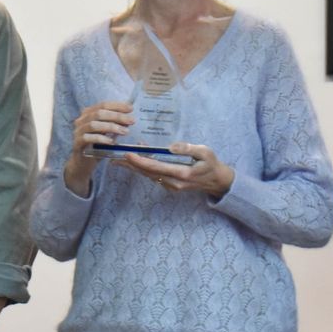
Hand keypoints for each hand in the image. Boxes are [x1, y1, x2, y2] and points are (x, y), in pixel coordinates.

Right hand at [63, 101, 134, 196]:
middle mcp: (81, 120)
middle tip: (131, 121)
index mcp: (88, 114)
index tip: (130, 109)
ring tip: (125, 132)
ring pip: (93, 125)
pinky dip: (101, 139)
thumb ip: (116, 125)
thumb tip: (129, 119)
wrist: (83, 163)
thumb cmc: (96, 146)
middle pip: (99, 113)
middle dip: (117, 116)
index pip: (103, 105)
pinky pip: (88, 138)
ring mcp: (77, 131)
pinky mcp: (77, 143)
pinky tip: (112, 142)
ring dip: (111, 127)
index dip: (117, 106)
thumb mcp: (108, 133)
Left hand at [120, 143, 234, 197]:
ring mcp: (171, 185)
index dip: (140, 161)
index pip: (156, 167)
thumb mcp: (205, 152)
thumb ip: (188, 148)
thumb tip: (170, 146)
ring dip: (135, 168)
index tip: (128, 154)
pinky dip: (144, 169)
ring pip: (149, 176)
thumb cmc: (211, 164)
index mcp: (182, 173)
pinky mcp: (170, 185)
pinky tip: (137, 161)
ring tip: (120, 159)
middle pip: (148, 173)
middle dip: (131, 165)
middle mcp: (174, 182)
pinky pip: (154, 177)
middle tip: (115, 157)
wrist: (217, 181)